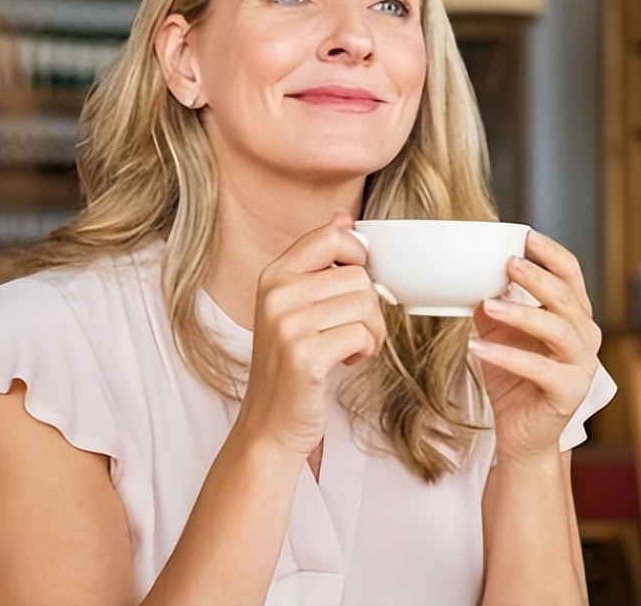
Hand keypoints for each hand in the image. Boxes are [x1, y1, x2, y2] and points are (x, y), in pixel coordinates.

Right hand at [235, 212, 386, 458]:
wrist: (269, 424)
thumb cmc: (289, 365)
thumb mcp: (295, 306)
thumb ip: (318, 262)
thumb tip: (344, 217)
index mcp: (274, 275)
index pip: (331, 236)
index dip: (357, 256)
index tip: (353, 285)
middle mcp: (277, 293)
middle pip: (357, 275)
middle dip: (368, 307)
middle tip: (351, 331)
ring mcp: (288, 323)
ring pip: (365, 303)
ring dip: (371, 332)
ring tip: (349, 347)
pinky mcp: (304, 354)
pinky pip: (362, 333)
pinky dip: (365, 350)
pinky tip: (346, 362)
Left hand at [468, 231, 600, 463]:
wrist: (522, 433)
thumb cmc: (513, 377)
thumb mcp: (498, 332)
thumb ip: (491, 302)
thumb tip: (467, 273)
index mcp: (572, 315)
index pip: (571, 274)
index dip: (551, 253)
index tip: (525, 235)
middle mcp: (585, 337)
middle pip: (568, 298)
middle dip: (538, 277)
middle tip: (509, 262)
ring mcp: (581, 366)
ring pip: (558, 329)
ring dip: (522, 313)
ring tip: (487, 304)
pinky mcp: (568, 392)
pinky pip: (538, 369)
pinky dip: (506, 356)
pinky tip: (477, 348)